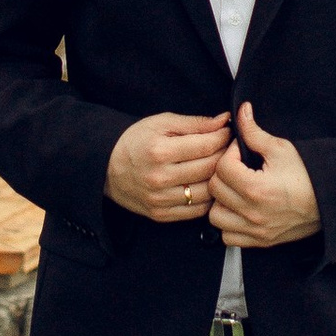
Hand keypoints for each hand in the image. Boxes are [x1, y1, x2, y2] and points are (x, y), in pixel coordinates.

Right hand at [105, 110, 234, 224]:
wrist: (106, 167)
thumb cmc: (136, 141)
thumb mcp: (162, 123)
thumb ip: (195, 123)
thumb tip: (224, 121)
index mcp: (159, 151)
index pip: (206, 146)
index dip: (223, 138)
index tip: (228, 133)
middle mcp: (160, 178)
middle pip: (209, 169)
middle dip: (225, 156)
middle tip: (228, 148)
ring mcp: (160, 200)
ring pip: (207, 192)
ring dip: (219, 179)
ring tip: (219, 167)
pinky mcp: (161, 215)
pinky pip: (196, 211)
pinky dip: (208, 198)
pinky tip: (206, 185)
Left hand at [208, 102, 319, 248]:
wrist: (330, 201)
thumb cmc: (308, 175)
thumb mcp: (281, 149)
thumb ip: (254, 132)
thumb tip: (241, 112)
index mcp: (257, 188)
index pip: (222, 167)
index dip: (230, 153)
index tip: (241, 152)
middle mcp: (253, 213)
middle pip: (215, 190)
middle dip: (223, 174)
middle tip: (238, 168)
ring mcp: (256, 230)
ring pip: (216, 216)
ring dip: (222, 201)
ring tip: (236, 190)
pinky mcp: (260, 241)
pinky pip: (228, 237)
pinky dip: (229, 224)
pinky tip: (240, 210)